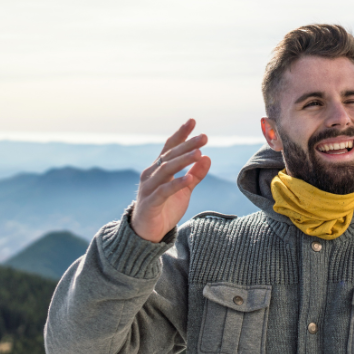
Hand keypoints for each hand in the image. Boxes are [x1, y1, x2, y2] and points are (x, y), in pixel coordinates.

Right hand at [130, 119, 211, 241]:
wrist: (146, 233)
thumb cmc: (164, 208)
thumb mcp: (184, 190)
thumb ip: (195, 175)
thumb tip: (207, 157)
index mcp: (158, 169)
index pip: (169, 147)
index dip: (181, 134)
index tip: (192, 121)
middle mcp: (151, 174)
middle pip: (170, 156)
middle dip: (187, 145)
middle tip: (204, 137)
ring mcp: (149, 188)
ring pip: (166, 170)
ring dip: (182, 161)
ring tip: (198, 154)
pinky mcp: (150, 203)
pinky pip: (163, 191)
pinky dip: (176, 184)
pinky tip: (188, 179)